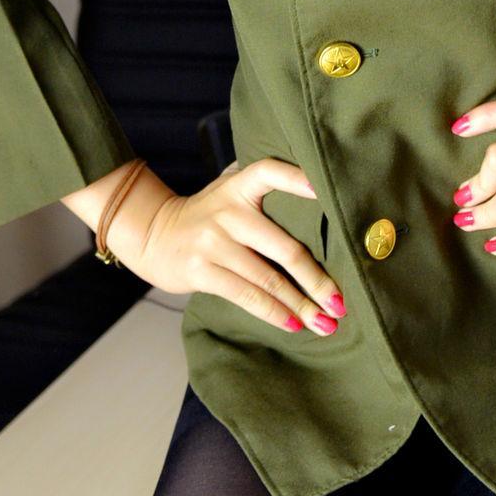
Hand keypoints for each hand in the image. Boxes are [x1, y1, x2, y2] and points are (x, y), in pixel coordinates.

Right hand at [120, 159, 345, 338]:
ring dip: (301, 305)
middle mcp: (228, 212)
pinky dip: (273, 312)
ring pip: (268, 279)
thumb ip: (265, 191)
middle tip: (342, 303)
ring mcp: (213, 242)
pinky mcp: (201, 270)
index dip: (299, 179)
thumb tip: (323, 202)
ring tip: (325, 324)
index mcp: (240, 186)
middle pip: (285, 248)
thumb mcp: (231, 192)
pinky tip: (293, 324)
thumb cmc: (209, 216)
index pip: (271, 171)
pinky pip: (246, 295)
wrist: (153, 234)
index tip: (327, 191)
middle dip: (318, 281)